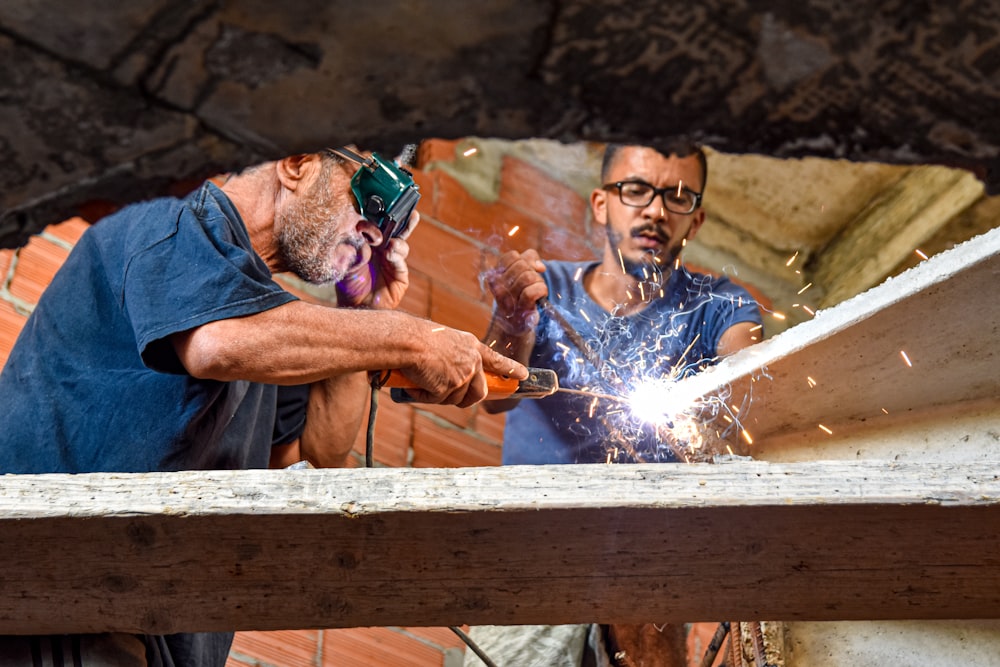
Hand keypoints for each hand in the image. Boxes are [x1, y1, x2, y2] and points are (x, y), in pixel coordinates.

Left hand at [335, 211, 419, 309]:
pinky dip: (396, 256)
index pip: (379, 224)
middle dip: (403, 219)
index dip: (381, 216)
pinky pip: (400, 262)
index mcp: (370, 242)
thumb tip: (365, 240)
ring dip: (397, 241)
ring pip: (401, 244)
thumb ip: (355, 251)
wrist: (354, 307)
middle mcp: (383, 249)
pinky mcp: (400, 276)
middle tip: (409, 209)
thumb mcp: (347, 262)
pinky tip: (391, 254)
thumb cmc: (348, 283)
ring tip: (390, 244)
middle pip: (396, 230)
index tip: (381, 207)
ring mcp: (393, 261)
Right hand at [397, 322, 528, 407]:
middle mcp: (472, 361)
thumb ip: (456, 357)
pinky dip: (423, 396)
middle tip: (450, 396)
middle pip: (479, 392)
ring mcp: (463, 375)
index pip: (496, 360)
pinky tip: (416, 383)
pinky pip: (436, 400)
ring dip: (438, 395)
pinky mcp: (449, 387)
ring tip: (423, 379)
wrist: (407, 340)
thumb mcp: (445, 341)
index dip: (510, 369)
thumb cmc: (417, 337)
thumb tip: (453, 379)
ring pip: (455, 399)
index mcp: (471, 346)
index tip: (523, 375)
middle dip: (467, 399)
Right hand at [486, 249, 547, 333]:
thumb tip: (540, 267)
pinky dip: (541, 290)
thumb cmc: (519, 294)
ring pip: (528, 277)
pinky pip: (532, 292)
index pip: (512, 256)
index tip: (528, 270)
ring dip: (539, 282)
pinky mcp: (519, 309)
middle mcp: (498, 286)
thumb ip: (529, 259)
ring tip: (536, 290)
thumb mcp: (520, 272)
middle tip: (533, 283)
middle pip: (522, 266)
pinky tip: (541, 296)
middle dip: (533, 272)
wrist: (516, 322)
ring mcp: (507, 299)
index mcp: (495, 275)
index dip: (525, 261)